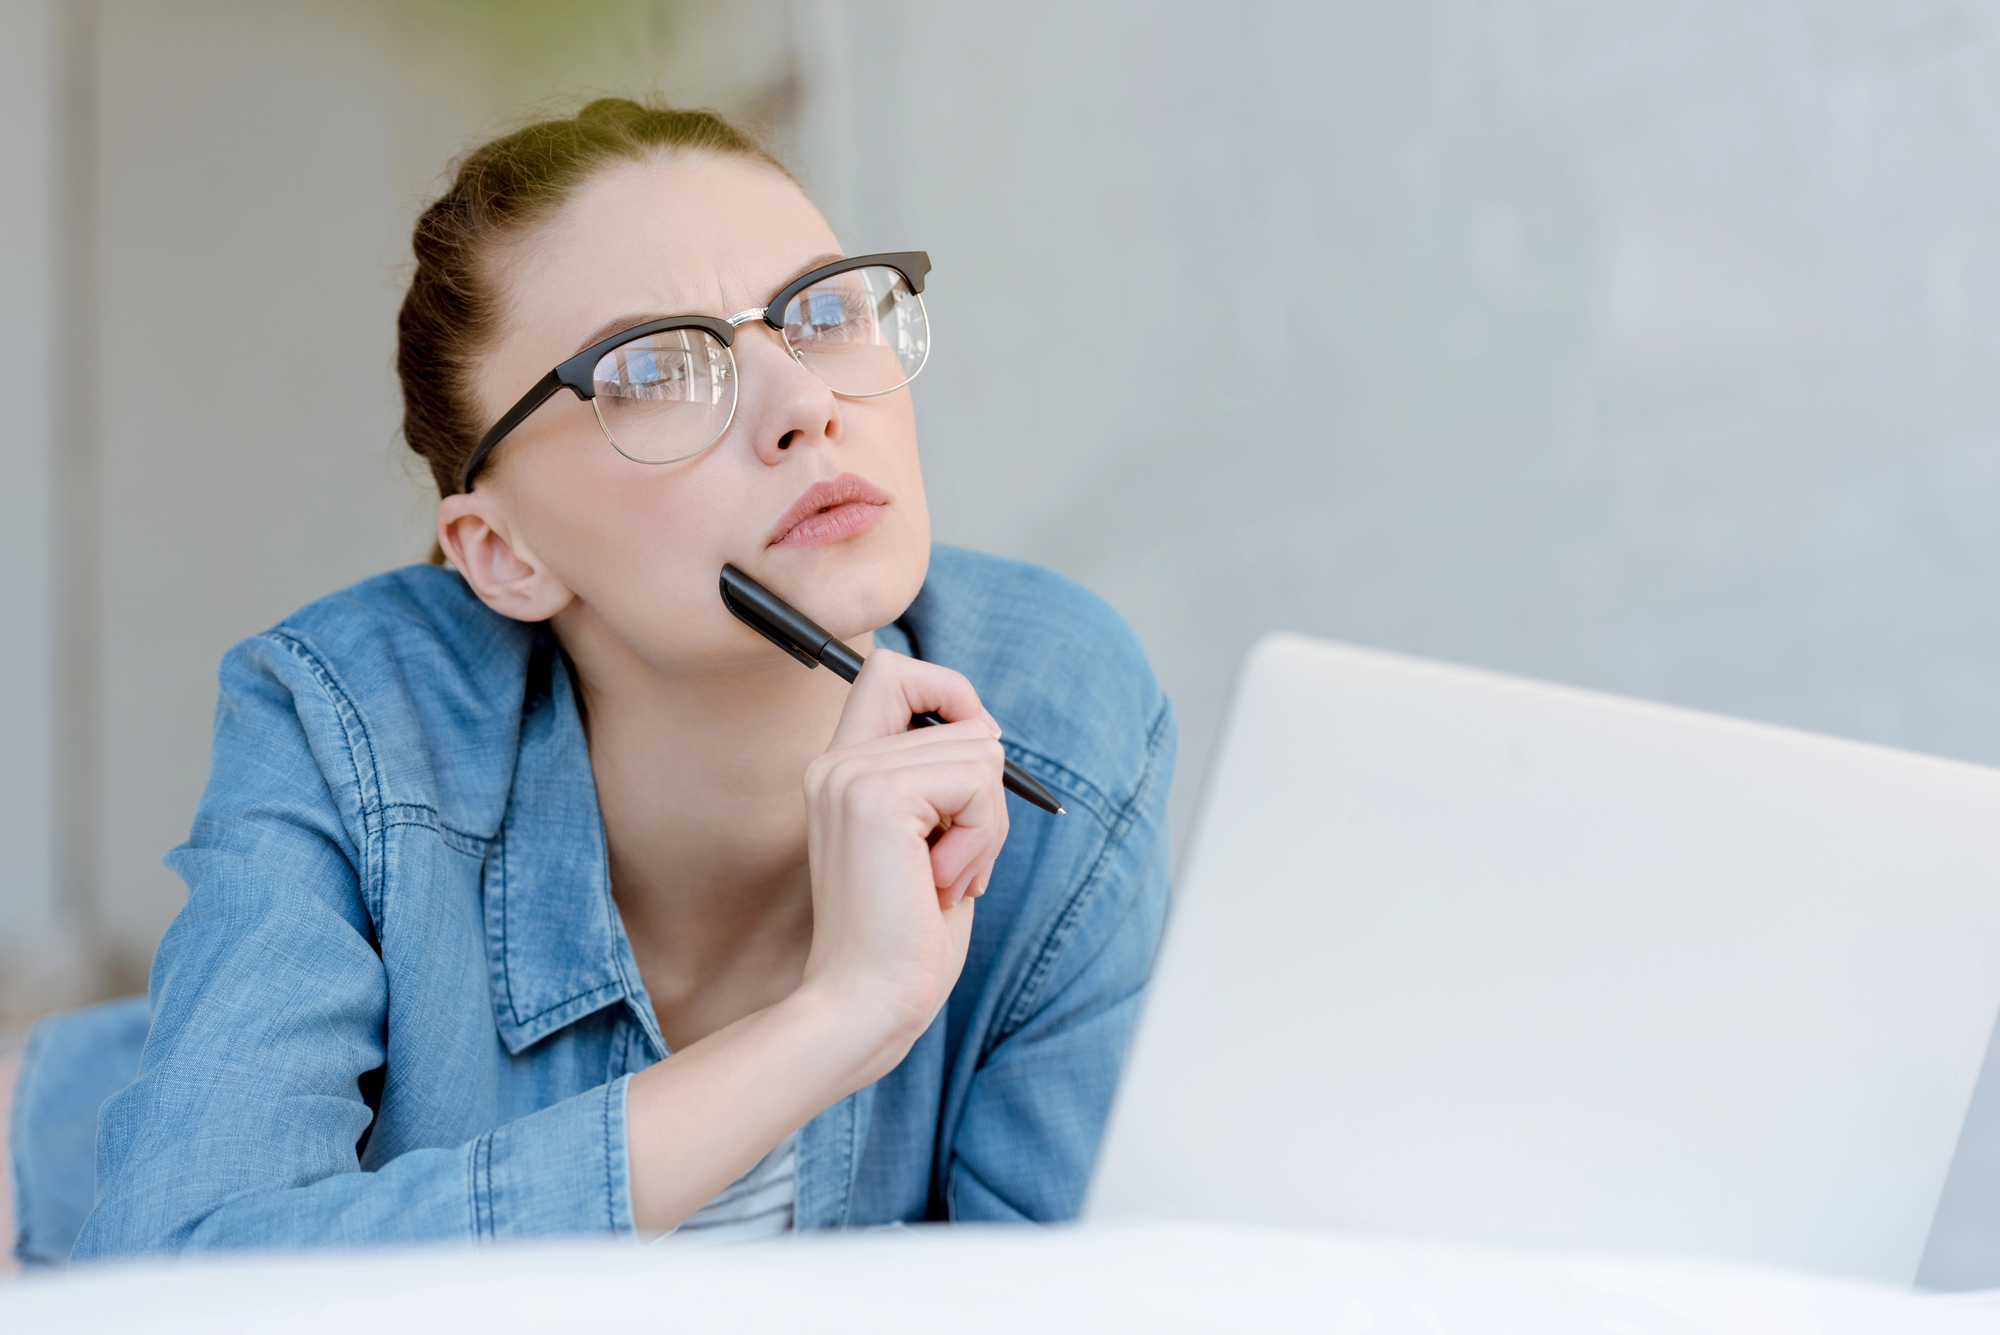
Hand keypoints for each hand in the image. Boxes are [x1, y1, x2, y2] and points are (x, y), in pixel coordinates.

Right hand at [798, 648, 1010, 1072]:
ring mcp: (850, 775)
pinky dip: (981, 838)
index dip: (949, 694)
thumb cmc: (904, 944)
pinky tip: (942, 884)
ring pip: (980, 750)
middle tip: (956, 867)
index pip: (891, 671)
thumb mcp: (931, 847)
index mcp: (841, 772)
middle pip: (963, 719)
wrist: (865, 1007)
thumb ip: (944, 784)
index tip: (973, 770)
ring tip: (946, 880)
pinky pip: (977, 779)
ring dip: (987, 825)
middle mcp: (836, 763)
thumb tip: (990, 730)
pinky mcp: (876, 798)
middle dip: (987, 797)